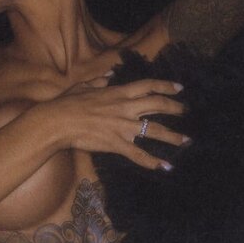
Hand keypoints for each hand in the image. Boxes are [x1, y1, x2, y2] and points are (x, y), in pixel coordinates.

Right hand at [39, 77, 188, 170]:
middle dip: (175, 108)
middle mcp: (125, 108)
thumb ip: (99, 80)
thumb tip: (108, 75)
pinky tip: (165, 167)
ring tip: (186, 141)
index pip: (148, 86)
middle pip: (157, 105)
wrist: (58, 121)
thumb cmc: (67, 102)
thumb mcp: (84, 86)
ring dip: (173, 136)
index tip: (179, 88)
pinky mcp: (117, 143)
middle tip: (186, 111)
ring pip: (155, 131)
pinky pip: (139, 154)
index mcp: (118, 93)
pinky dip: (153, 161)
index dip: (165, 86)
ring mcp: (123, 126)